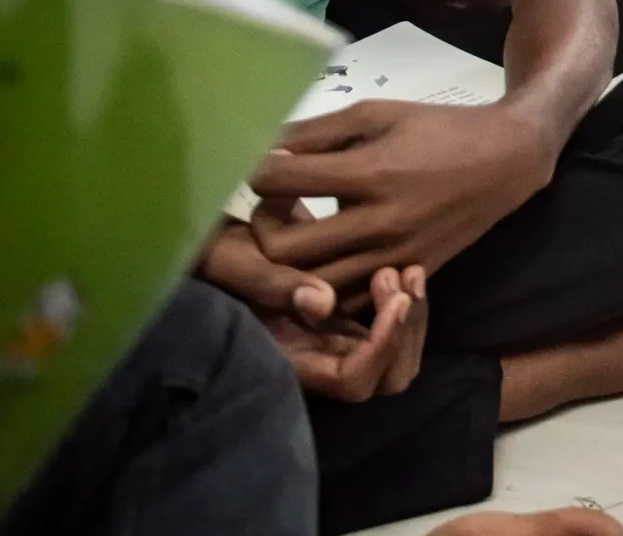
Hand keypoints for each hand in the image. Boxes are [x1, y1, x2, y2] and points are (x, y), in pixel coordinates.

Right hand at [199, 214, 427, 401]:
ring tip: (407, 270)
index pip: (353, 380)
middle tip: (397, 278)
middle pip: (387, 378)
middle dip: (405, 332)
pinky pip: (391, 328)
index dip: (382, 348)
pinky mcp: (344, 321)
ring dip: (411, 317)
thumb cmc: (211, 254)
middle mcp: (317, 359)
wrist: (211, 241)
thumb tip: (323, 302)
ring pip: (397, 355)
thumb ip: (270, 283)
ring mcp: (333, 342)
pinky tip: (403, 268)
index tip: (393, 297)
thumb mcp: (232, 261)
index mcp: (289, 359)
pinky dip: (406, 305)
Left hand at [247, 102, 552, 293]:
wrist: (507, 161)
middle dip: (264, 228)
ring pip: (312, 285)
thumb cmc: (438, 129)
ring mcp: (396, 256)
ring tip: (297, 236)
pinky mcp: (410, 274)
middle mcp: (380, 222)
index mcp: (370, 172)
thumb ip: (317, 131)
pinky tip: (328, 260)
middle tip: (275, 208)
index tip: (267, 167)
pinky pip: (350, 300)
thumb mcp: (379, 114)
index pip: (279, 181)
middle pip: (283, 250)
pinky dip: (328, 287)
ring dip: (292, 264)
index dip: (258, 172)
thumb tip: (261, 148)